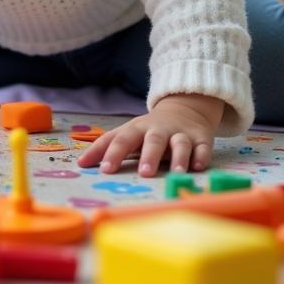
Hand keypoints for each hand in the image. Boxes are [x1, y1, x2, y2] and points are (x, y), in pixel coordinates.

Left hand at [76, 94, 224, 176]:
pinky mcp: (201, 139)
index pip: (121, 140)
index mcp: (136, 129)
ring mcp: (180, 134)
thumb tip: (80, 164)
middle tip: (144, 173)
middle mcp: (158, 130)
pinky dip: (201, 156)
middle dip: (149, 156)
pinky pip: (202, 147)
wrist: (184, 110)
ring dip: (178, 157)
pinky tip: (198, 166)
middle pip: (152, 140)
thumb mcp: (126, 133)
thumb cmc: (147, 130)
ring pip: (179, 143)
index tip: (104, 170)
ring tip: (176, 173)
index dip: (112, 154)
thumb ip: (105, 147)